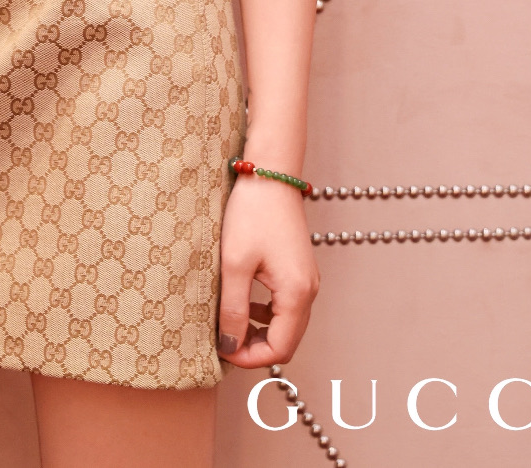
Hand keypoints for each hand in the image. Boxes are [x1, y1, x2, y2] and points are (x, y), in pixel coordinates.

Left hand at [216, 174, 318, 368]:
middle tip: (223, 339)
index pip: (279, 349)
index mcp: (296, 294)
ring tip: (229, 322)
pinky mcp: (300, 269)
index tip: (221, 349)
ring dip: (259, 331)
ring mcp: (307, 280)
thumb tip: (230, 345)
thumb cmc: (252, 213)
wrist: (270, 173)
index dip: (248, 357)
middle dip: (254, 347)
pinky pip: (287, 305)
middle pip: (287, 341)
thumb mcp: (235, 264)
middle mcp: (309, 291)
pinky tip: (245, 301)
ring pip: (287, 324)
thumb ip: (234, 309)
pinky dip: (266, 314)